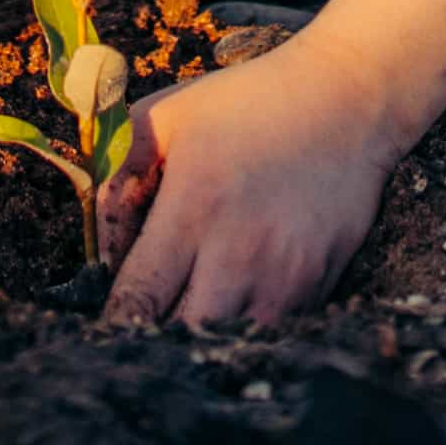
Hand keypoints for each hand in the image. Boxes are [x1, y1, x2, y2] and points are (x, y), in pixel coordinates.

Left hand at [101, 0, 445, 330]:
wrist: (348, 99)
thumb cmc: (247, 103)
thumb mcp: (167, 115)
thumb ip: (118, 174)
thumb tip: (97, 245)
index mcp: (194, 208)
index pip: (140, 297)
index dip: (115, 325)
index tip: (101, 334)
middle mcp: (240, 253)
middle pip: (183, 337)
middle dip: (156, 343)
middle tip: (141, 334)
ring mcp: (286, 277)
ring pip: (230, 345)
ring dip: (203, 342)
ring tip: (186, 324)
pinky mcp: (321, 287)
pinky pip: (271, 333)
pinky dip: (246, 332)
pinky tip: (233, 309)